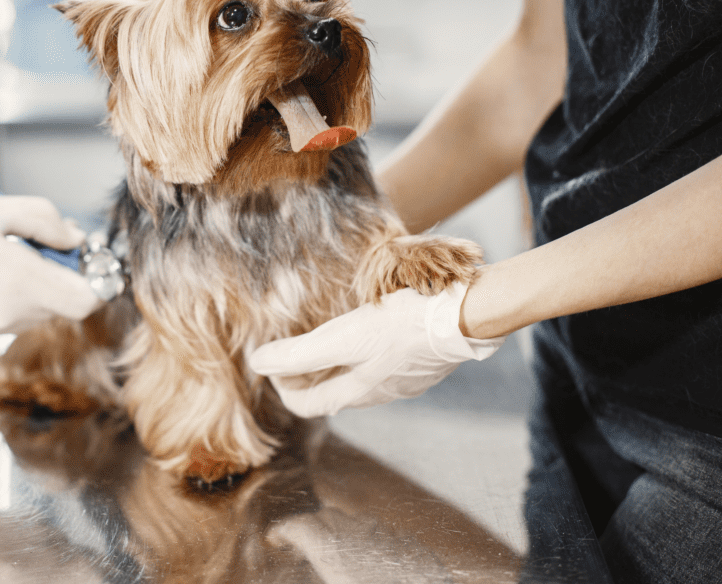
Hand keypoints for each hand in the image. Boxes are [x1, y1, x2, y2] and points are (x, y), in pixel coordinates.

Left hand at [247, 283, 504, 416]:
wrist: (463, 315)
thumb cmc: (403, 326)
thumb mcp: (343, 337)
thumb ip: (299, 353)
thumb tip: (258, 363)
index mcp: (357, 392)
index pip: (307, 406)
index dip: (283, 387)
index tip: (273, 362)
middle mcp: (379, 393)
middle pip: (331, 392)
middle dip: (306, 374)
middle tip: (293, 347)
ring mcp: (403, 380)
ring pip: (358, 378)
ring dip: (336, 363)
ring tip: (326, 335)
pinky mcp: (421, 361)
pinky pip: (382, 363)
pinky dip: (363, 353)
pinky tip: (368, 329)